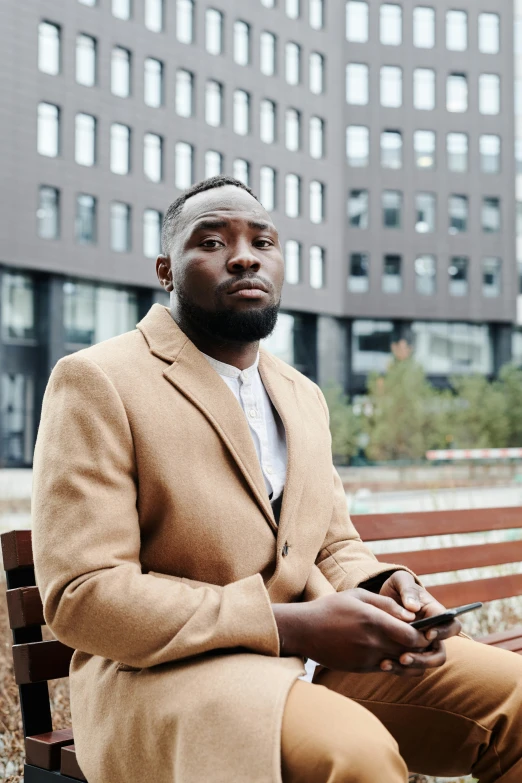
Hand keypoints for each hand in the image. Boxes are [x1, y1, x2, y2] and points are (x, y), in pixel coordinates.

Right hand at [272, 589, 431, 674]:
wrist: (304, 630)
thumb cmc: (332, 608)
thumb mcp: (358, 596)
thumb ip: (387, 604)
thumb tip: (412, 616)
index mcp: (373, 620)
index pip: (412, 636)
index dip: (423, 635)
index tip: (426, 629)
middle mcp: (372, 642)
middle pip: (409, 652)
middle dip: (421, 647)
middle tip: (423, 639)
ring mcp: (366, 658)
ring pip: (400, 664)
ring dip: (410, 658)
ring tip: (409, 647)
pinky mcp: (360, 669)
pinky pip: (386, 669)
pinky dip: (395, 663)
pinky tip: (392, 652)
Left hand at [379, 571, 461, 674]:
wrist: (382, 598)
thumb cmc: (397, 586)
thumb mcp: (401, 580)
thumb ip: (407, 590)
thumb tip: (413, 608)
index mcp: (436, 613)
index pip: (451, 625)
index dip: (443, 632)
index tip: (427, 633)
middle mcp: (432, 632)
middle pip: (440, 652)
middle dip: (426, 659)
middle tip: (405, 657)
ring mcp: (422, 645)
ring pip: (427, 664)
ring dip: (413, 666)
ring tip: (394, 662)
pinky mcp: (409, 653)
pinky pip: (411, 668)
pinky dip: (399, 670)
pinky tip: (384, 665)